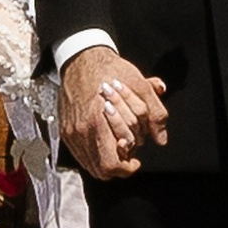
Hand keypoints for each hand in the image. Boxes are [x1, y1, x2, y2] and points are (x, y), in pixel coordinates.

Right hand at [58, 44, 169, 179]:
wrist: (82, 58)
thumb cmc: (109, 70)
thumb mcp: (140, 86)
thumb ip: (155, 112)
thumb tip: (161, 138)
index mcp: (97, 120)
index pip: (112, 163)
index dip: (127, 167)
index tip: (135, 161)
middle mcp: (81, 130)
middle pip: (101, 169)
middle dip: (119, 165)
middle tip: (128, 155)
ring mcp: (71, 132)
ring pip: (90, 165)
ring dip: (106, 163)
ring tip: (117, 151)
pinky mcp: (66, 130)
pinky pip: (80, 155)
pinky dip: (94, 155)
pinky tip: (105, 144)